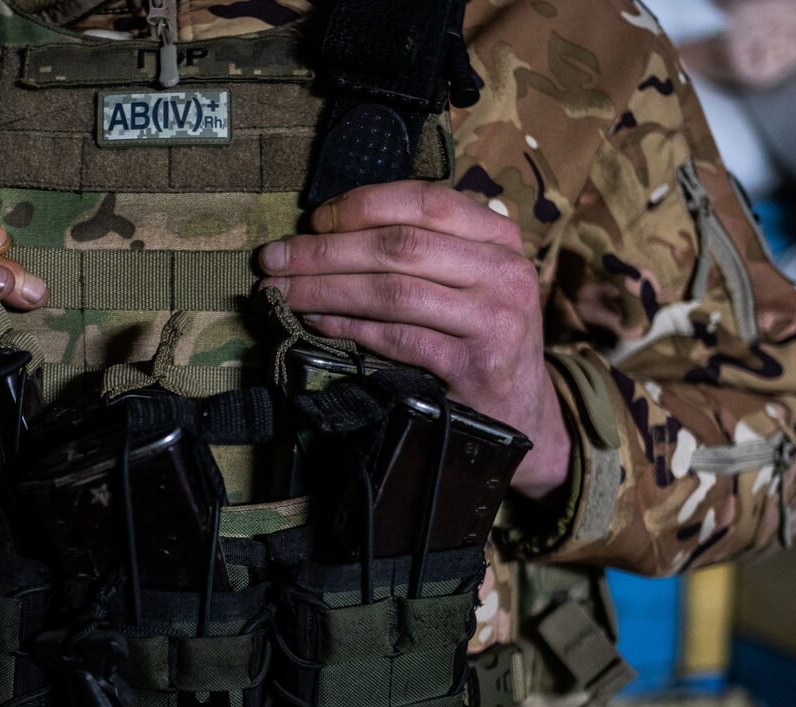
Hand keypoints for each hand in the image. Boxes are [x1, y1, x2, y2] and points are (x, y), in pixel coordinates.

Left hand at [258, 180, 570, 499]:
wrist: (522, 415)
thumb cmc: (478, 338)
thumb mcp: (468, 282)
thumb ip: (422, 252)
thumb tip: (325, 233)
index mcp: (500, 238)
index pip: (426, 201)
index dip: (363, 205)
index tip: (313, 219)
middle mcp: (504, 272)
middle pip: (400, 246)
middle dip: (325, 251)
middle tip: (273, 259)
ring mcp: (494, 319)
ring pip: (393, 291)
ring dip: (326, 290)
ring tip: (282, 292)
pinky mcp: (476, 365)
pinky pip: (398, 338)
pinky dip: (350, 328)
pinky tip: (317, 324)